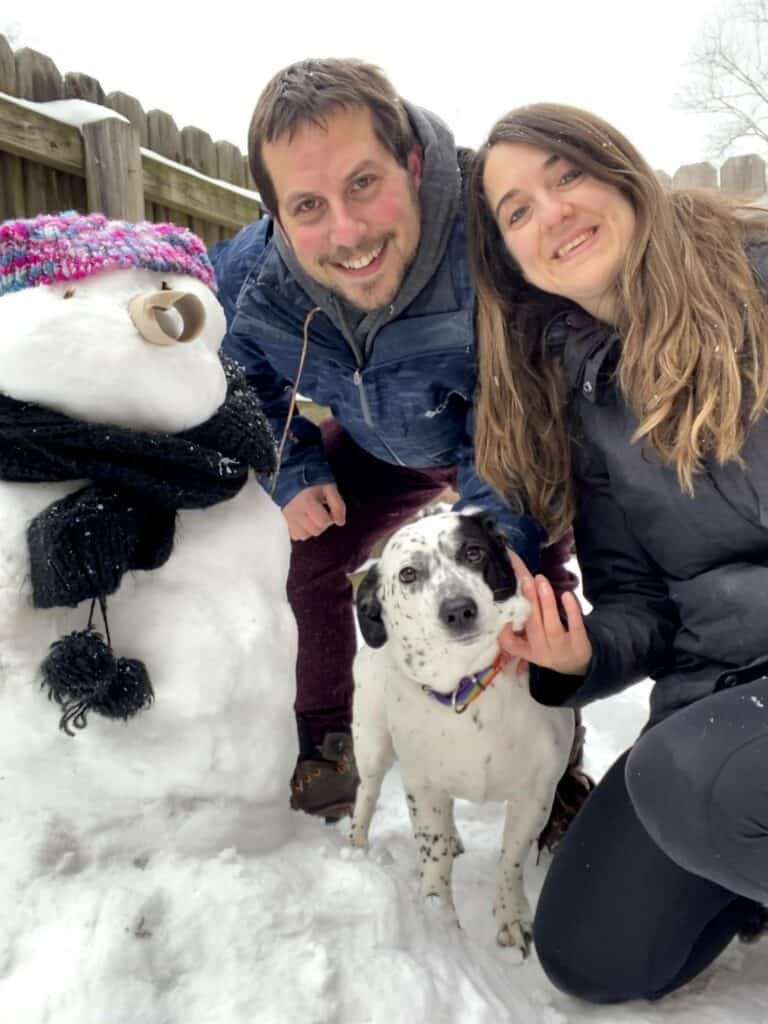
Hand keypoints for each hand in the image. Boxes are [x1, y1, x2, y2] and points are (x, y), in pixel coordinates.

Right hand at [283, 484, 345, 540]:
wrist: (291, 473)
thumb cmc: (312, 479)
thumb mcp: (329, 487)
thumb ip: (337, 504)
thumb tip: (340, 522)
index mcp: (307, 501)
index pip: (323, 522)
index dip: (331, 518)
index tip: (329, 510)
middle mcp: (295, 512)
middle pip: (315, 531)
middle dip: (322, 524)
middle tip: (321, 512)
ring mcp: (288, 517)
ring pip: (303, 535)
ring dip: (311, 529)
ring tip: (312, 518)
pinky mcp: (284, 519)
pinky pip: (294, 535)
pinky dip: (301, 531)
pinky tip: (304, 521)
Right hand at [500, 550, 591, 676]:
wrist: (576, 663)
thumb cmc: (549, 646)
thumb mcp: (531, 642)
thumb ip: (519, 624)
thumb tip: (511, 591)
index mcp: (527, 649)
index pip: (510, 644)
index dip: (504, 631)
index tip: (503, 611)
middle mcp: (542, 651)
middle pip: (533, 626)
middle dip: (529, 601)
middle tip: (526, 580)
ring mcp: (561, 649)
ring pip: (552, 625)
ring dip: (546, 602)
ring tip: (542, 581)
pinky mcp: (579, 645)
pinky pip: (575, 627)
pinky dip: (571, 611)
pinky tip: (567, 595)